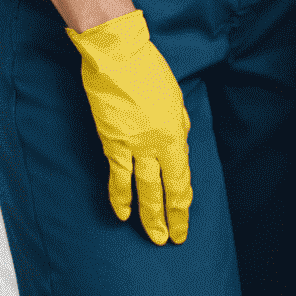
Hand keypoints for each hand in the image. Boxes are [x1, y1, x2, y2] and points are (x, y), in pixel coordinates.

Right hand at [67, 9, 191, 244]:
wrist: (118, 56)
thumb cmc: (149, 70)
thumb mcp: (175, 96)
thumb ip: (179, 124)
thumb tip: (180, 143)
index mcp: (176, 131)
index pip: (182, 178)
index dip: (183, 204)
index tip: (184, 220)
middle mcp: (157, 143)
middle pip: (166, 190)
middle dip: (170, 218)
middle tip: (172, 238)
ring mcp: (133, 145)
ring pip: (142, 190)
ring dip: (147, 216)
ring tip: (152, 235)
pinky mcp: (111, 143)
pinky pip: (117, 177)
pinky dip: (119, 197)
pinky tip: (121, 213)